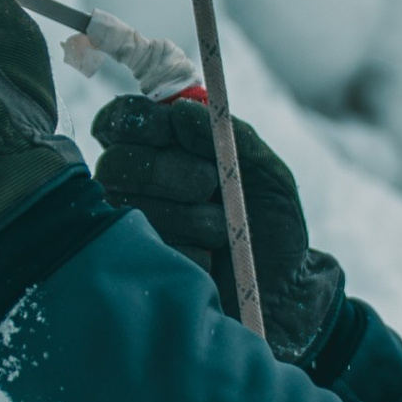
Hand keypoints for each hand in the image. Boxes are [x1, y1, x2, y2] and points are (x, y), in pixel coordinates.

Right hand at [92, 96, 345, 364]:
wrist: (285, 290)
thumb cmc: (272, 222)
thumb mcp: (267, 172)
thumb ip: (231, 135)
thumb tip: (181, 111)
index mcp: (164, 148)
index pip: (122, 118)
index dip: (141, 121)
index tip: (172, 129)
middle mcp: (135, 185)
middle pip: (115, 163)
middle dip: (166, 170)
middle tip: (207, 183)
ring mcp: (131, 228)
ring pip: (131, 207)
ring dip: (188, 216)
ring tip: (221, 229)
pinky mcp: (138, 269)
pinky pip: (147, 251)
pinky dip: (189, 253)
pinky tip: (210, 261)